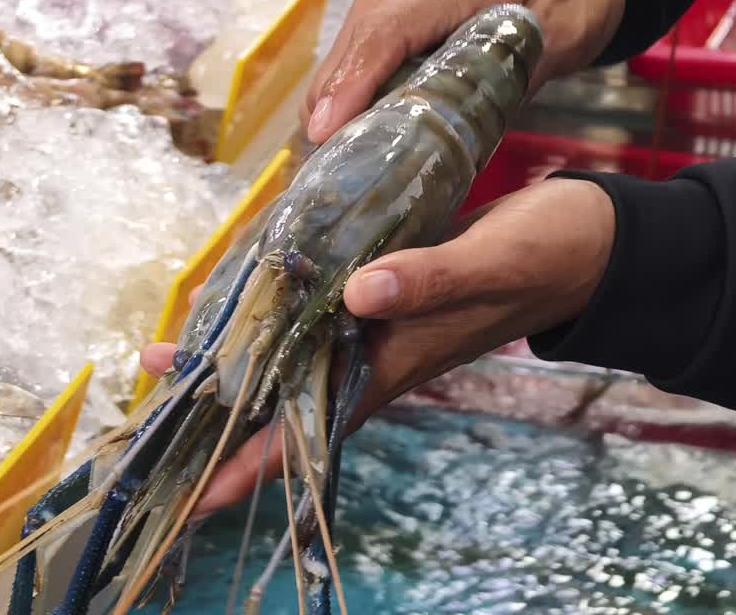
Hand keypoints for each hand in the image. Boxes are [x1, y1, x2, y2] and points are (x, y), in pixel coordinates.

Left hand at [139, 177, 615, 515]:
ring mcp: (379, 326)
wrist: (587, 240)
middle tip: (148, 376)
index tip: (186, 494)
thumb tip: (358, 294)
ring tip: (175, 345)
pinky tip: (247, 293)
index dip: (244, 467)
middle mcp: (376, 356)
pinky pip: (317, 313)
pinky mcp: (384, 291)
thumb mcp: (490, 265)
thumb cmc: (547, 257)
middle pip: (282, 399)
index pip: (304, 435)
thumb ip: (428, 280)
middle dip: (216, 402)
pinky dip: (277, 310)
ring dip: (238, 356)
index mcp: (394, 365)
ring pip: (293, 357)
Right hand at [303, 0, 627, 143]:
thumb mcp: (563, 32)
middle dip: (329, 110)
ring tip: (335, 166)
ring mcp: (390, 0)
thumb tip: (467, 135)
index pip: (385, 33)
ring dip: (332, 109)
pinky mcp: (387, 17)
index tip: (328, 131)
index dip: (352, 84)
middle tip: (327, 175)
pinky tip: (351, 138)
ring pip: (342, 57)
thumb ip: (516, 76)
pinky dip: (345, 98)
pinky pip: (353, 58)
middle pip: (350, 51)